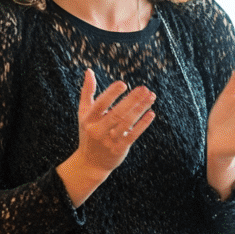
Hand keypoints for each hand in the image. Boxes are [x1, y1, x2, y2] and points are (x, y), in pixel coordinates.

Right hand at [57, 69, 155, 206]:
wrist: (91, 163)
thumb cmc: (88, 132)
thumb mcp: (84, 113)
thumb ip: (87, 92)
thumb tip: (89, 71)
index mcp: (89, 119)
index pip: (101, 104)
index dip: (111, 94)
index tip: (123, 84)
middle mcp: (98, 130)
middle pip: (117, 113)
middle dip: (132, 100)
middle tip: (144, 88)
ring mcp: (109, 140)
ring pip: (127, 123)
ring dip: (140, 109)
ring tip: (151, 96)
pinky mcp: (119, 149)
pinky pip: (133, 135)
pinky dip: (142, 124)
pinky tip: (151, 113)